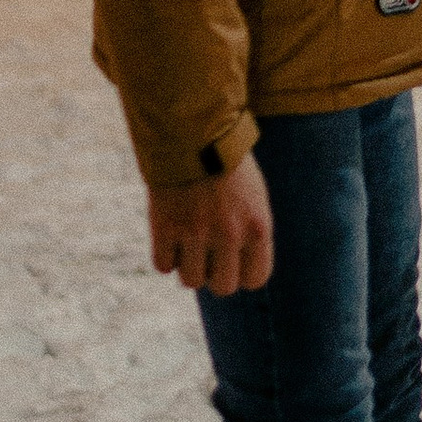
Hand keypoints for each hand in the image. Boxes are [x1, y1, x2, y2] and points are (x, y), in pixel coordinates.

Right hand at [149, 155, 274, 294]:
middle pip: (223, 287)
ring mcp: (195, 232)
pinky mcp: (165, 227)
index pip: (256, 279)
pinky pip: (163, 266)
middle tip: (208, 254)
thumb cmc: (228, 166)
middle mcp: (230, 234)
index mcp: (258, 227)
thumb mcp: (254, 198)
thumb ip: (251, 234)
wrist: (193, 134)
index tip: (234, 261)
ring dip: (188, 266)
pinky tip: (170, 237)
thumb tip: (241, 271)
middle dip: (215, 274)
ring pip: (191, 281)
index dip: (243, 274)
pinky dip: (165, 256)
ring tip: (188, 244)